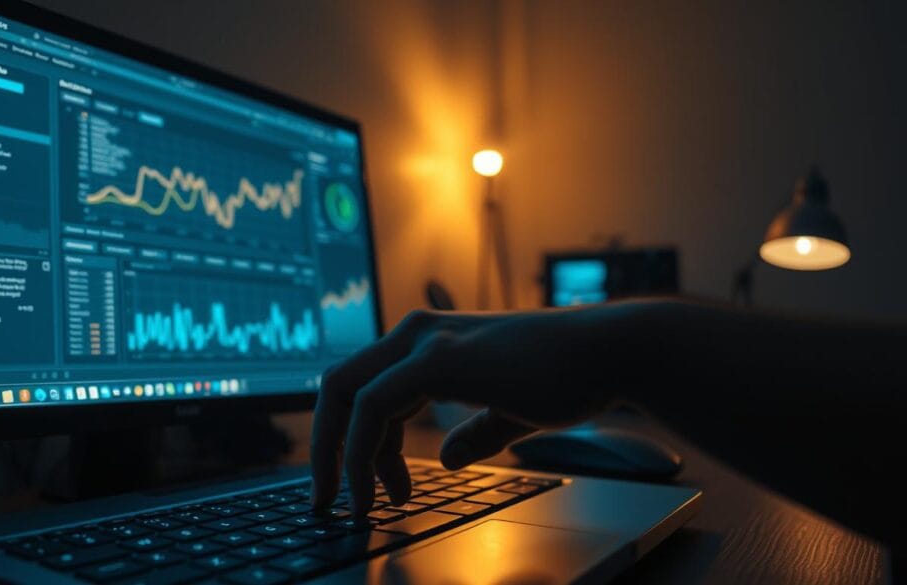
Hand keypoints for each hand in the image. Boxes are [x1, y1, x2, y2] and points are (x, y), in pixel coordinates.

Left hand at [310, 304, 650, 515]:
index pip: (364, 388)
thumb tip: (450, 459)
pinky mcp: (436, 360)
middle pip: (338, 386)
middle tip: (329, 499)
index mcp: (430, 342)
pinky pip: (371, 407)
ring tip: (361, 506)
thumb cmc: (568, 376)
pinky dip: (361, 453)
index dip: (354, 439)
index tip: (365, 486)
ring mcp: (424, 341)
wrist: (609, 354)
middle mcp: (418, 334)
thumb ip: (476, 430)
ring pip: (346, 396)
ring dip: (341, 459)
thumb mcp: (508, 409)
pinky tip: (377, 493)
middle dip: (325, 447)